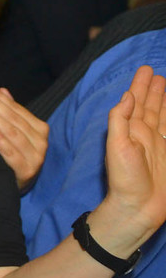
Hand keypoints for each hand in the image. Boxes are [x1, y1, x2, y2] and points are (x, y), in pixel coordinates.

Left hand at [0, 83, 48, 189]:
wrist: (15, 184)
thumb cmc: (15, 153)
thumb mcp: (15, 131)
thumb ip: (10, 112)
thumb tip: (2, 89)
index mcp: (40, 129)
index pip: (18, 109)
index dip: (1, 97)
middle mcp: (41, 142)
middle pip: (15, 119)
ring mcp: (35, 158)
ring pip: (14, 134)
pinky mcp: (26, 171)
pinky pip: (11, 154)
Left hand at [102, 66, 165, 233]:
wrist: (139, 207)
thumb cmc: (124, 178)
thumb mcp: (116, 145)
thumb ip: (119, 119)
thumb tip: (126, 96)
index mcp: (129, 129)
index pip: (135, 101)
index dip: (140, 85)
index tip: (146, 70)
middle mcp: (143, 134)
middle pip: (149, 105)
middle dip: (152, 89)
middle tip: (156, 73)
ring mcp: (157, 144)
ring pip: (162, 116)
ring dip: (163, 101)